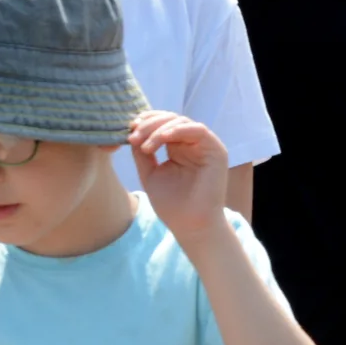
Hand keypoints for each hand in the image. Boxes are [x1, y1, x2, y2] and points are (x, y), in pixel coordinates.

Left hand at [129, 111, 230, 240]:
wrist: (190, 226)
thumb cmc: (172, 205)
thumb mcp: (150, 173)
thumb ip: (143, 152)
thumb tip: (132, 132)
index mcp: (178, 147)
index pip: (162, 124)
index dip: (146, 122)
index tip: (129, 130)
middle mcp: (192, 143)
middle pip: (170, 119)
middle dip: (149, 125)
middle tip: (133, 137)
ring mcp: (205, 146)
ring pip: (181, 121)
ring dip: (160, 128)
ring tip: (145, 145)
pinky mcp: (216, 150)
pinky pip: (198, 130)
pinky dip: (178, 130)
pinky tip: (162, 139)